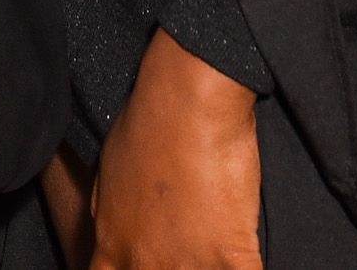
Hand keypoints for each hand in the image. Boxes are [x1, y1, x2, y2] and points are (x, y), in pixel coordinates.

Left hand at [87, 30, 263, 269]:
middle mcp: (145, 264)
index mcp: (113, 246)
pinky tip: (247, 257)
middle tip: (189, 254)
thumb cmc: (147, 125)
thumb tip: (108, 230)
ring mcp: (188, 266)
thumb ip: (108, 214)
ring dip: (208, 269)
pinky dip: (248, 269)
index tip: (153, 263)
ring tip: (216, 256)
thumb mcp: (108, 171)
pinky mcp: (231, 258)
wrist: (188, 103)